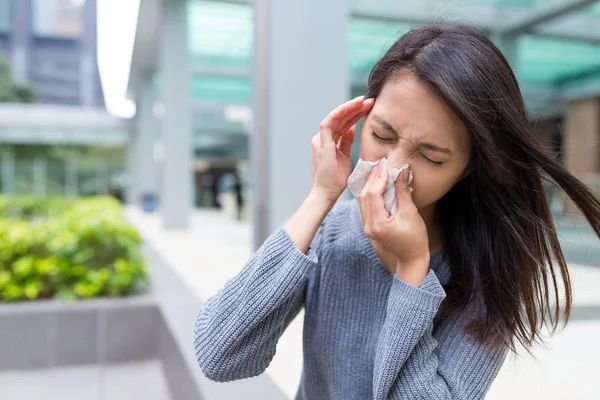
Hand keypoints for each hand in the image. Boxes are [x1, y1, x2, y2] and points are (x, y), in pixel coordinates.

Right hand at [310, 96, 373, 204]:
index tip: (369, 108)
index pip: (343, 124)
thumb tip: (353, 129)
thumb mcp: (345, 157)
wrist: (326, 194)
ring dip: (350, 108)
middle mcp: (322, 139)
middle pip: (340, 119)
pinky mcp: (321, 144)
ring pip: (335, 117)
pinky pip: (329, 123)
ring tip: (363, 101)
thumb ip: (346, 143)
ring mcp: (320, 140)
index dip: (355, 114)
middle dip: (355, 108)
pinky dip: (339, 113)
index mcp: (328, 142)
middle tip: (370, 101)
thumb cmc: (335, 181)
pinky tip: (350, 106)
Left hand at [358, 159, 429, 285]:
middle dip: (372, 178)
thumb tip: (402, 171)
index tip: (386, 165)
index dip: (379, 178)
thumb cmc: (415, 238)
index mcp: (378, 224)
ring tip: (377, 170)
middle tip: (380, 163)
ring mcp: (366, 227)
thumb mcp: (411, 213)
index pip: (373, 195)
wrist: (411, 258)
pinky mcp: (368, 227)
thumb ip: (403, 192)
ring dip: (369, 184)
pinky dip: (369, 193)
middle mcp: (368, 226)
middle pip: (364, 196)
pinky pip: (364, 206)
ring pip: (362, 200)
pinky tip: (375, 184)